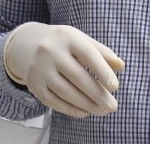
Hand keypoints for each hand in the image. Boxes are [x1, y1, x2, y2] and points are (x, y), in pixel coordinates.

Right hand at [2, 22, 124, 117]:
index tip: (115, 87)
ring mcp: (39, 67)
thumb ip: (102, 52)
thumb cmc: (64, 43)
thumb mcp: (81, 40)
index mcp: (67, 36)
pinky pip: (53, 100)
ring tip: (102, 111)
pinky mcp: (32, 83)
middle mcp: (50, 50)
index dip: (103, 71)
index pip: (88, 54)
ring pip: (65, 91)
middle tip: (112, 106)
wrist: (28, 44)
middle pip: (77, 77)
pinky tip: (84, 112)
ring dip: (86, 104)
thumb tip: (121, 66)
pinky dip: (70, 109)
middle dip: (97, 94)